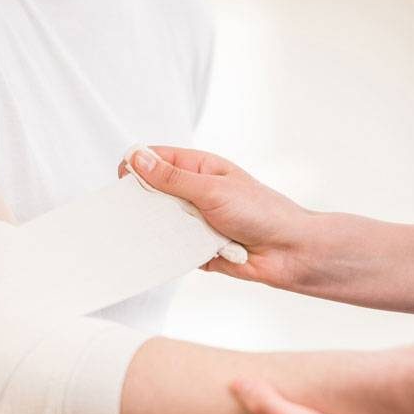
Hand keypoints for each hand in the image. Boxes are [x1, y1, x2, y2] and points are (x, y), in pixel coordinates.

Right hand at [119, 146, 313, 287]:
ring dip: (160, 229)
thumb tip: (137, 158)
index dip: (136, 167)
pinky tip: (170, 255)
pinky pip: (173, 249)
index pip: (155, 159)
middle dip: (144, 203)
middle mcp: (194, 192)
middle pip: (152, 193)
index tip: (123, 183)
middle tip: (138, 213)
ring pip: (160, 223)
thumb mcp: (212, 190)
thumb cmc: (261, 212)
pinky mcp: (197, 248)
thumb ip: (173, 178)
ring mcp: (195, 220)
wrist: (289, 251)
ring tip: (161, 235)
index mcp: (198, 168)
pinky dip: (172, 252)